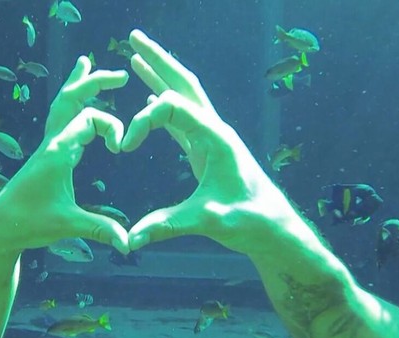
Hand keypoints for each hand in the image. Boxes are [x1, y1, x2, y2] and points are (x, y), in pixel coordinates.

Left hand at [0, 56, 130, 254]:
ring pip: (61, 105)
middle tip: (120, 74)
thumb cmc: (29, 223)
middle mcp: (51, 143)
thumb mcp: (67, 225)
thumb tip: (128, 244)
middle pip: (71, 99)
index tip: (121, 149)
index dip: (112, 127)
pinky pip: (60, 119)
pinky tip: (77, 102)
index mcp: (57, 152)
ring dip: (76, 84)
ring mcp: (47, 146)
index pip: (89, 119)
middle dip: (95, 82)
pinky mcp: (46, 154)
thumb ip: (99, 230)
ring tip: (85, 63)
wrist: (0, 226)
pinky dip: (72, 104)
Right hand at [122, 30, 284, 255]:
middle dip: (158, 59)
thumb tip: (132, 239)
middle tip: (134, 37)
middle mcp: (215, 129)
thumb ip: (169, 226)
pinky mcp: (207, 149)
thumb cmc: (249, 220)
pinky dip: (163, 104)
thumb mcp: (208, 221)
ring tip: (137, 56)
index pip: (172, 107)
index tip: (125, 147)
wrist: (272, 226)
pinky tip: (150, 97)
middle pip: (183, 83)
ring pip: (183, 96)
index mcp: (216, 137)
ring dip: (160, 75)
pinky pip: (182, 118)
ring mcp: (212, 137)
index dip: (143, 121)